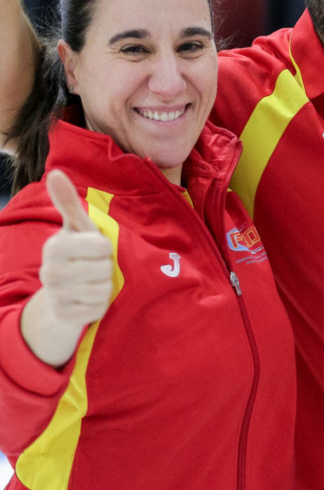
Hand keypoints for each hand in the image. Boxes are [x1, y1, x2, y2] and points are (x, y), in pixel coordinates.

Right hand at [21, 170, 113, 366]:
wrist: (63, 294)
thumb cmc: (78, 253)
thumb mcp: (76, 228)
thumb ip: (69, 203)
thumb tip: (55, 173)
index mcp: (55, 247)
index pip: (102, 246)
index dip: (105, 248)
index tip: (95, 249)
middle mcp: (50, 272)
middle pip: (104, 269)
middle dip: (106, 268)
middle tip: (95, 267)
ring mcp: (55, 296)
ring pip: (103, 290)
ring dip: (105, 287)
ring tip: (93, 282)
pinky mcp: (65, 317)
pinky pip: (98, 309)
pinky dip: (100, 305)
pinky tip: (88, 300)